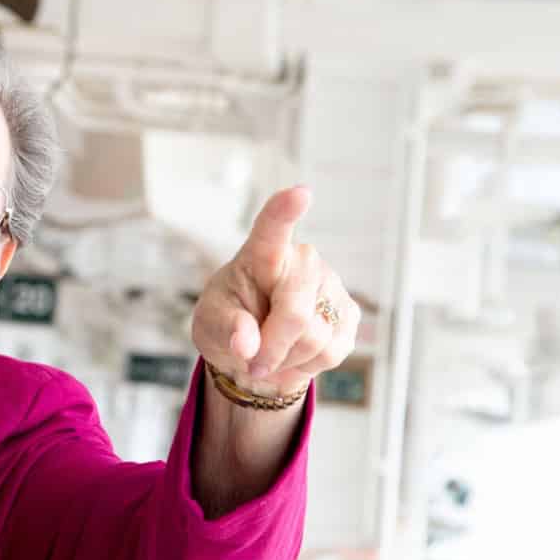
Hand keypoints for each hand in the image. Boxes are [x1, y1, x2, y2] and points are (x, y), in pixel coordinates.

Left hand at [191, 185, 359, 400]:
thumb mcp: (211, 326)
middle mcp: (303, 262)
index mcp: (260, 254)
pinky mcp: (349, 314)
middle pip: (295, 314)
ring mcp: (330, 286)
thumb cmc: (228, 326)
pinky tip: (295, 354)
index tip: (300, 193)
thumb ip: (227, 331)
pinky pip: (332, 351)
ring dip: (287, 359)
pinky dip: (307, 365)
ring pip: (315, 339)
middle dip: (271, 348)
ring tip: (273, 352)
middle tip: (252, 359)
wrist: (255, 353)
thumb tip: (246, 345)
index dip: (285, 212)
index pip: (272, 230)